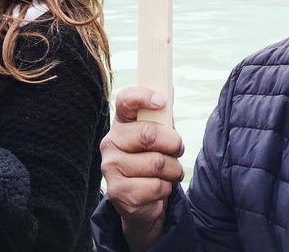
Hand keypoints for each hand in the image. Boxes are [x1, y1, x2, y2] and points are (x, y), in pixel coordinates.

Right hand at [100, 87, 184, 251]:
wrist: (141, 201)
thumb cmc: (152, 158)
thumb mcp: (159, 133)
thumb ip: (163, 113)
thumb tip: (170, 87)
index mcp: (122, 121)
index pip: (125, 100)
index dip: (143, 97)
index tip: (161, 101)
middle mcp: (110, 142)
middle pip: (148, 134)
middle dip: (173, 143)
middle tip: (178, 149)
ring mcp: (111, 168)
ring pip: (156, 163)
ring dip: (173, 170)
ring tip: (169, 172)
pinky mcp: (117, 192)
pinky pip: (155, 187)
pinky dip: (165, 189)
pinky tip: (158, 189)